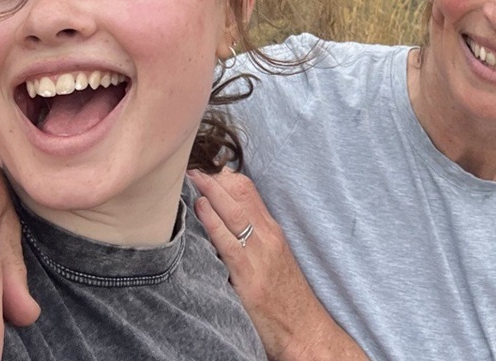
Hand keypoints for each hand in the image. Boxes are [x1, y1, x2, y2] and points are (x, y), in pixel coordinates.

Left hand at [192, 169, 367, 360]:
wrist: (305, 329)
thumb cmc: (285, 298)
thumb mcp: (271, 261)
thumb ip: (251, 241)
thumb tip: (223, 225)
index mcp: (272, 231)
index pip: (248, 190)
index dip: (224, 175)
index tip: (204, 167)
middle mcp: (268, 236)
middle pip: (241, 193)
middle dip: (214, 177)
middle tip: (190, 165)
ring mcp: (260, 254)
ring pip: (235, 211)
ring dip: (210, 191)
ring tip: (190, 177)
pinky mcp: (250, 276)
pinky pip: (229, 242)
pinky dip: (213, 222)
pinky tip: (200, 209)